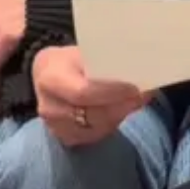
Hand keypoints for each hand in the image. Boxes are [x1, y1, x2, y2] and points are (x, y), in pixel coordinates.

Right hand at [32, 45, 149, 147]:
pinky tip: (120, 109)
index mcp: (50, 77)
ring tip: (135, 100)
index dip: (112, 92)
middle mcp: (49, 106)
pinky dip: (112, 123)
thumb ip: (104, 61)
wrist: (47, 75)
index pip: (84, 92)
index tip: (134, 87)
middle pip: (93, 114)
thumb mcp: (82, 51)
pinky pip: (95, 136)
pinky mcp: (65, 137)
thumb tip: (138, 69)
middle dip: (122, 105)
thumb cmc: (70, 59)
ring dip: (120, 115)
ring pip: (98, 127)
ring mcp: (55, 126)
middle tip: (143, 94)